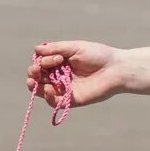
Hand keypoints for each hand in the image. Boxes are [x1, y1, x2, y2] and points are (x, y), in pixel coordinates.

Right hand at [28, 39, 149, 107]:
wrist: (116, 69)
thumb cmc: (99, 55)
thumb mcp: (76, 47)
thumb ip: (56, 48)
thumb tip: (36, 49)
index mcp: (60, 62)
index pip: (41, 63)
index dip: (42, 61)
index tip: (57, 58)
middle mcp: (60, 75)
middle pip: (37, 76)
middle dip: (33, 72)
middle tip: (38, 70)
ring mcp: (64, 88)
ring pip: (40, 90)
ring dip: (35, 85)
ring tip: (36, 81)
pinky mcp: (70, 100)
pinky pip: (53, 102)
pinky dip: (47, 97)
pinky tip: (49, 90)